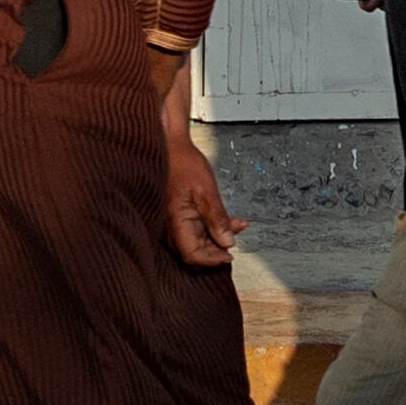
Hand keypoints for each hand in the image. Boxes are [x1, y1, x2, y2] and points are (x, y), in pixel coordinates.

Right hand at [168, 141, 243, 267]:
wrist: (169, 145)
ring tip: (236, 224)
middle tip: (235, 237)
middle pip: (193, 251)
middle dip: (217, 248)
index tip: (230, 256)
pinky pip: (191, 228)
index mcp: (175, 222)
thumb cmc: (183, 162)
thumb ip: (218, 219)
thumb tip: (228, 242)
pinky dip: (209, 226)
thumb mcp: (207, 191)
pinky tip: (226, 219)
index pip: (192, 255)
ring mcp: (170, 221)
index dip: (212, 259)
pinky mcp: (174, 215)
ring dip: (216, 236)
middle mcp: (168, 226)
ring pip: (194, 240)